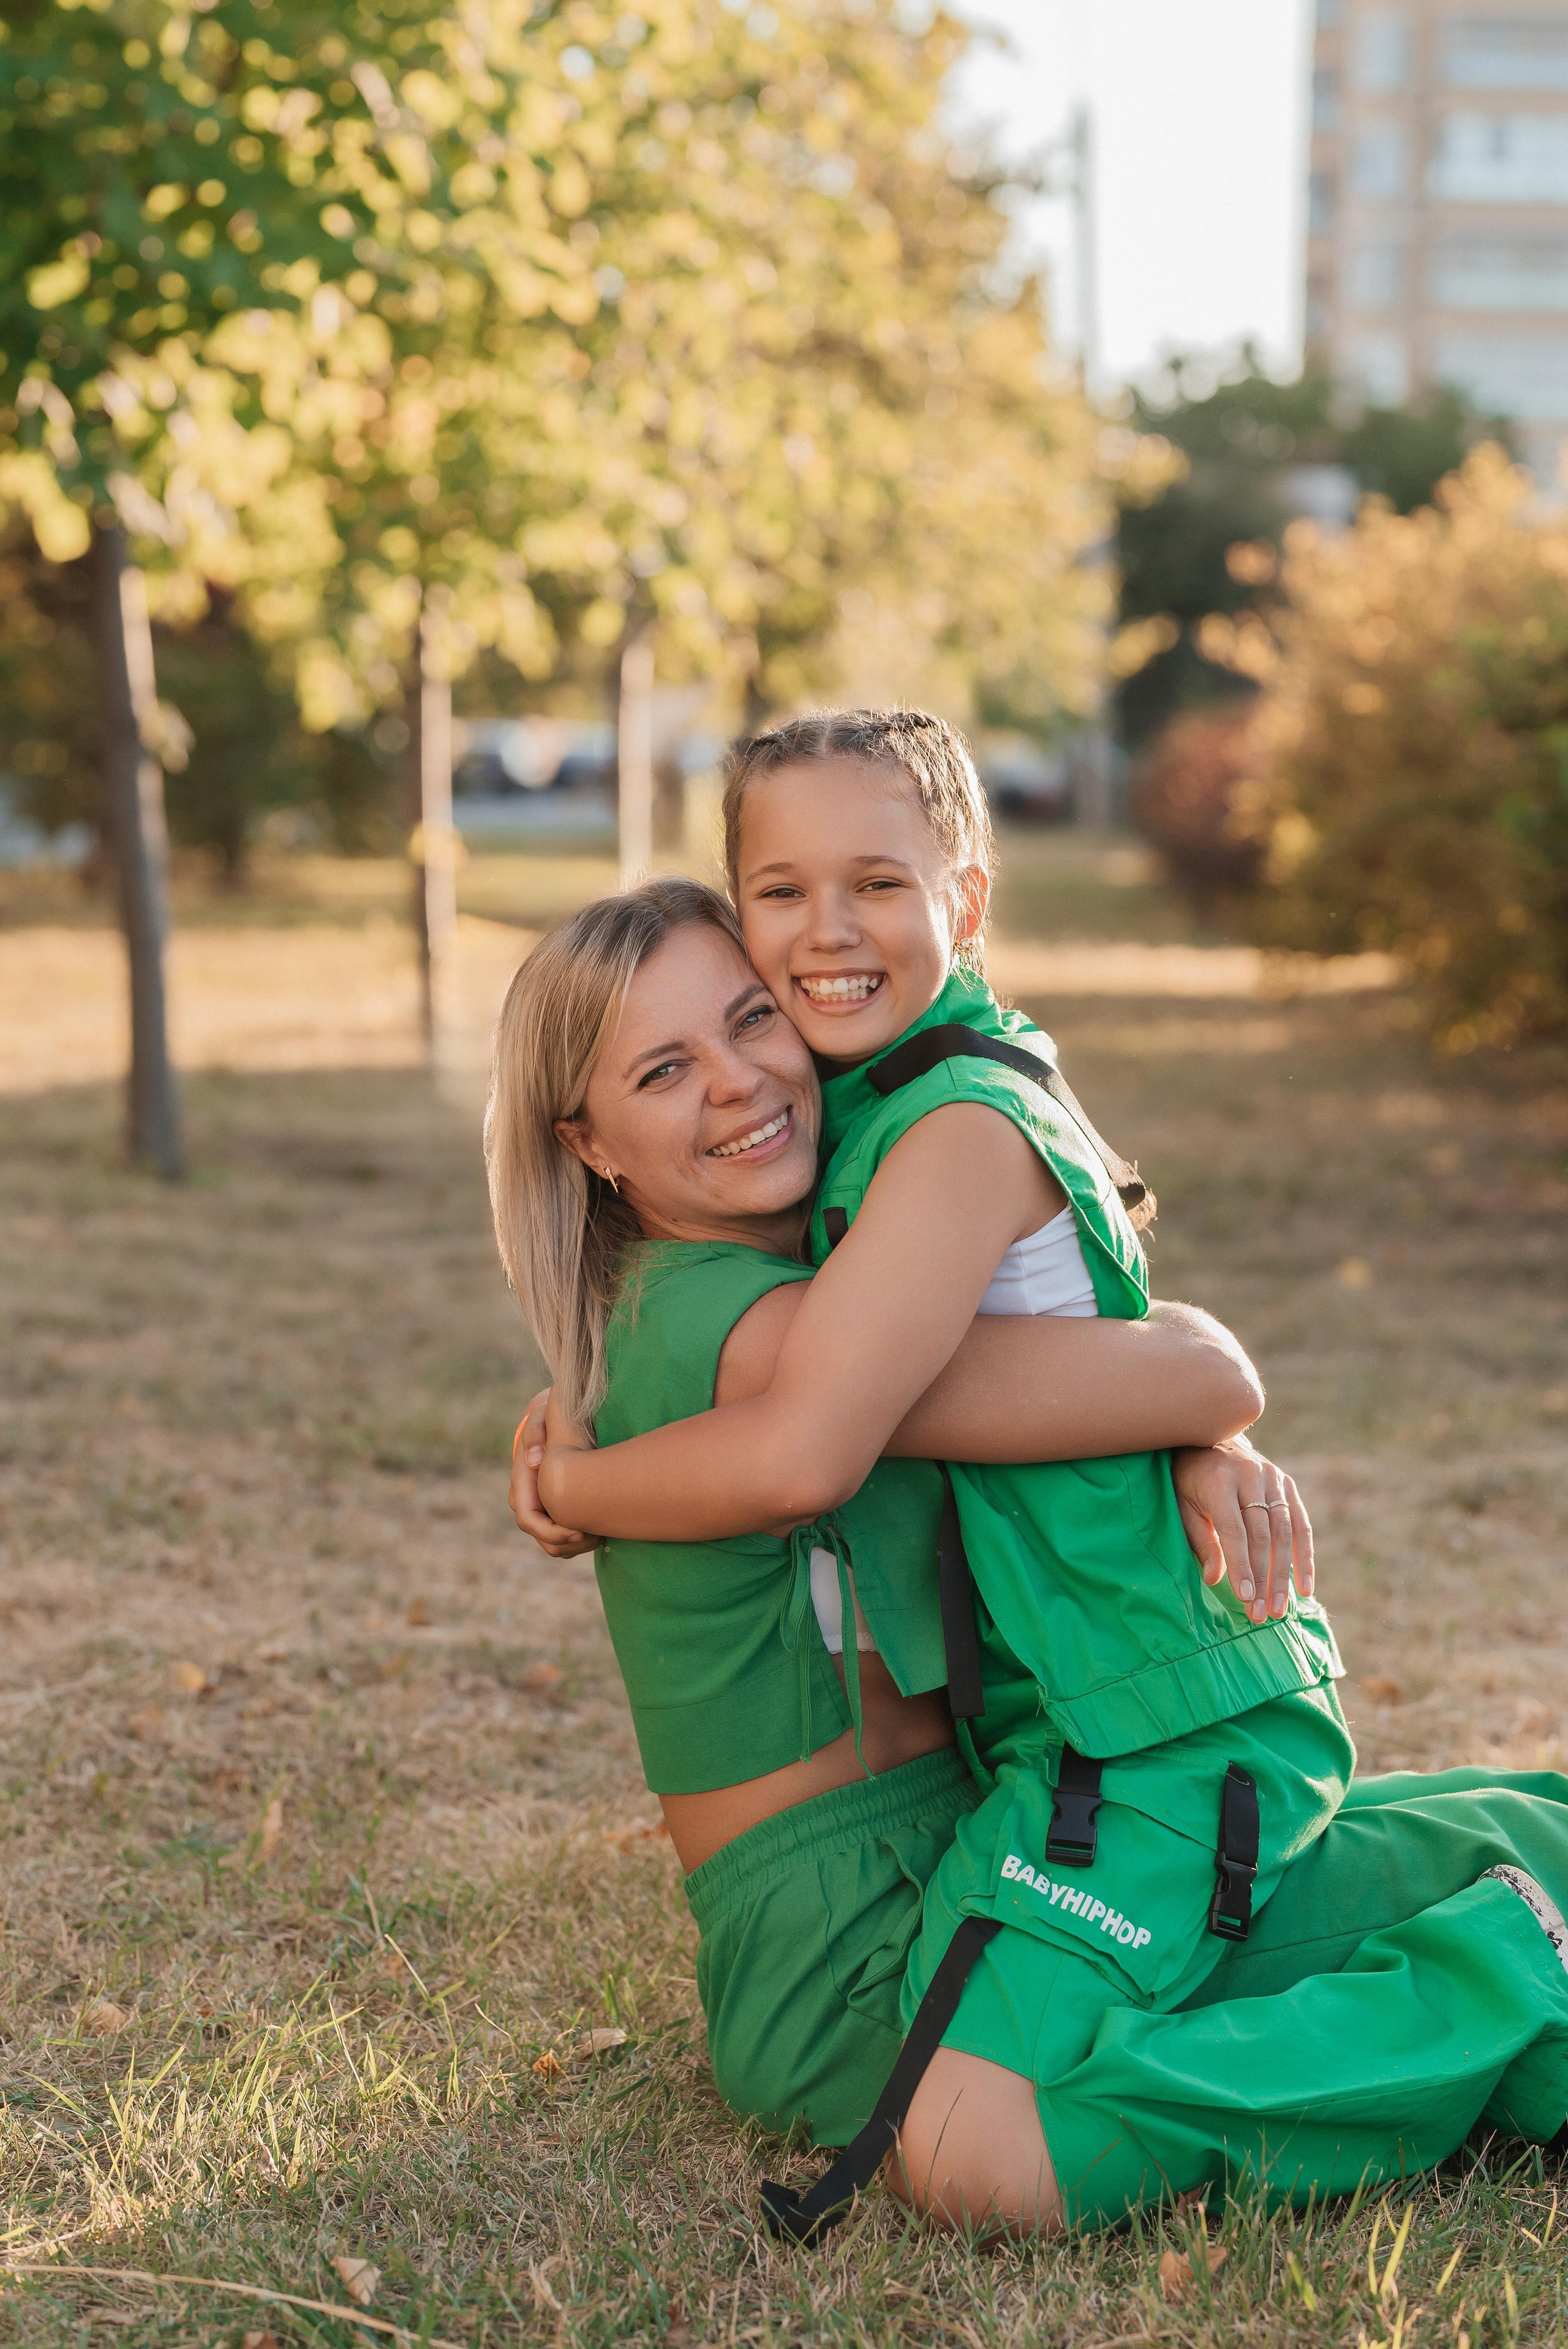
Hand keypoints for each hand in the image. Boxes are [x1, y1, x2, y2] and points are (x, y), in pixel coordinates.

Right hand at [510, 1388, 594, 1559]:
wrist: (558, 1419)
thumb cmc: (551, 1417)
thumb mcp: (542, 1415)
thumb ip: (535, 1432)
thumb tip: (532, 1460)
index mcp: (523, 1482)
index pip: (527, 1519)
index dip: (550, 1532)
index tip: (577, 1529)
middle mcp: (529, 1500)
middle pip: (543, 1539)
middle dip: (570, 1543)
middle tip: (597, 1536)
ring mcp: (544, 1509)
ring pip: (556, 1545)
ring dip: (579, 1546)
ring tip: (604, 1535)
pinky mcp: (559, 1512)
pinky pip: (568, 1540)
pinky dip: (584, 1542)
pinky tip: (605, 1531)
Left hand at [1172, 1435, 1313, 1625]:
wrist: (1209, 1437)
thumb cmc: (1188, 1479)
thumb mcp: (1182, 1506)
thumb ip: (1200, 1540)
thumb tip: (1214, 1579)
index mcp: (1220, 1481)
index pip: (1234, 1530)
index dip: (1241, 1565)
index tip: (1245, 1597)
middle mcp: (1251, 1476)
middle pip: (1263, 1535)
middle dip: (1263, 1578)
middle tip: (1262, 1613)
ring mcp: (1273, 1478)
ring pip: (1285, 1533)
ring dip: (1284, 1575)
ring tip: (1280, 1609)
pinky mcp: (1287, 1484)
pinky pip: (1301, 1524)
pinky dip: (1304, 1557)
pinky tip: (1305, 1587)